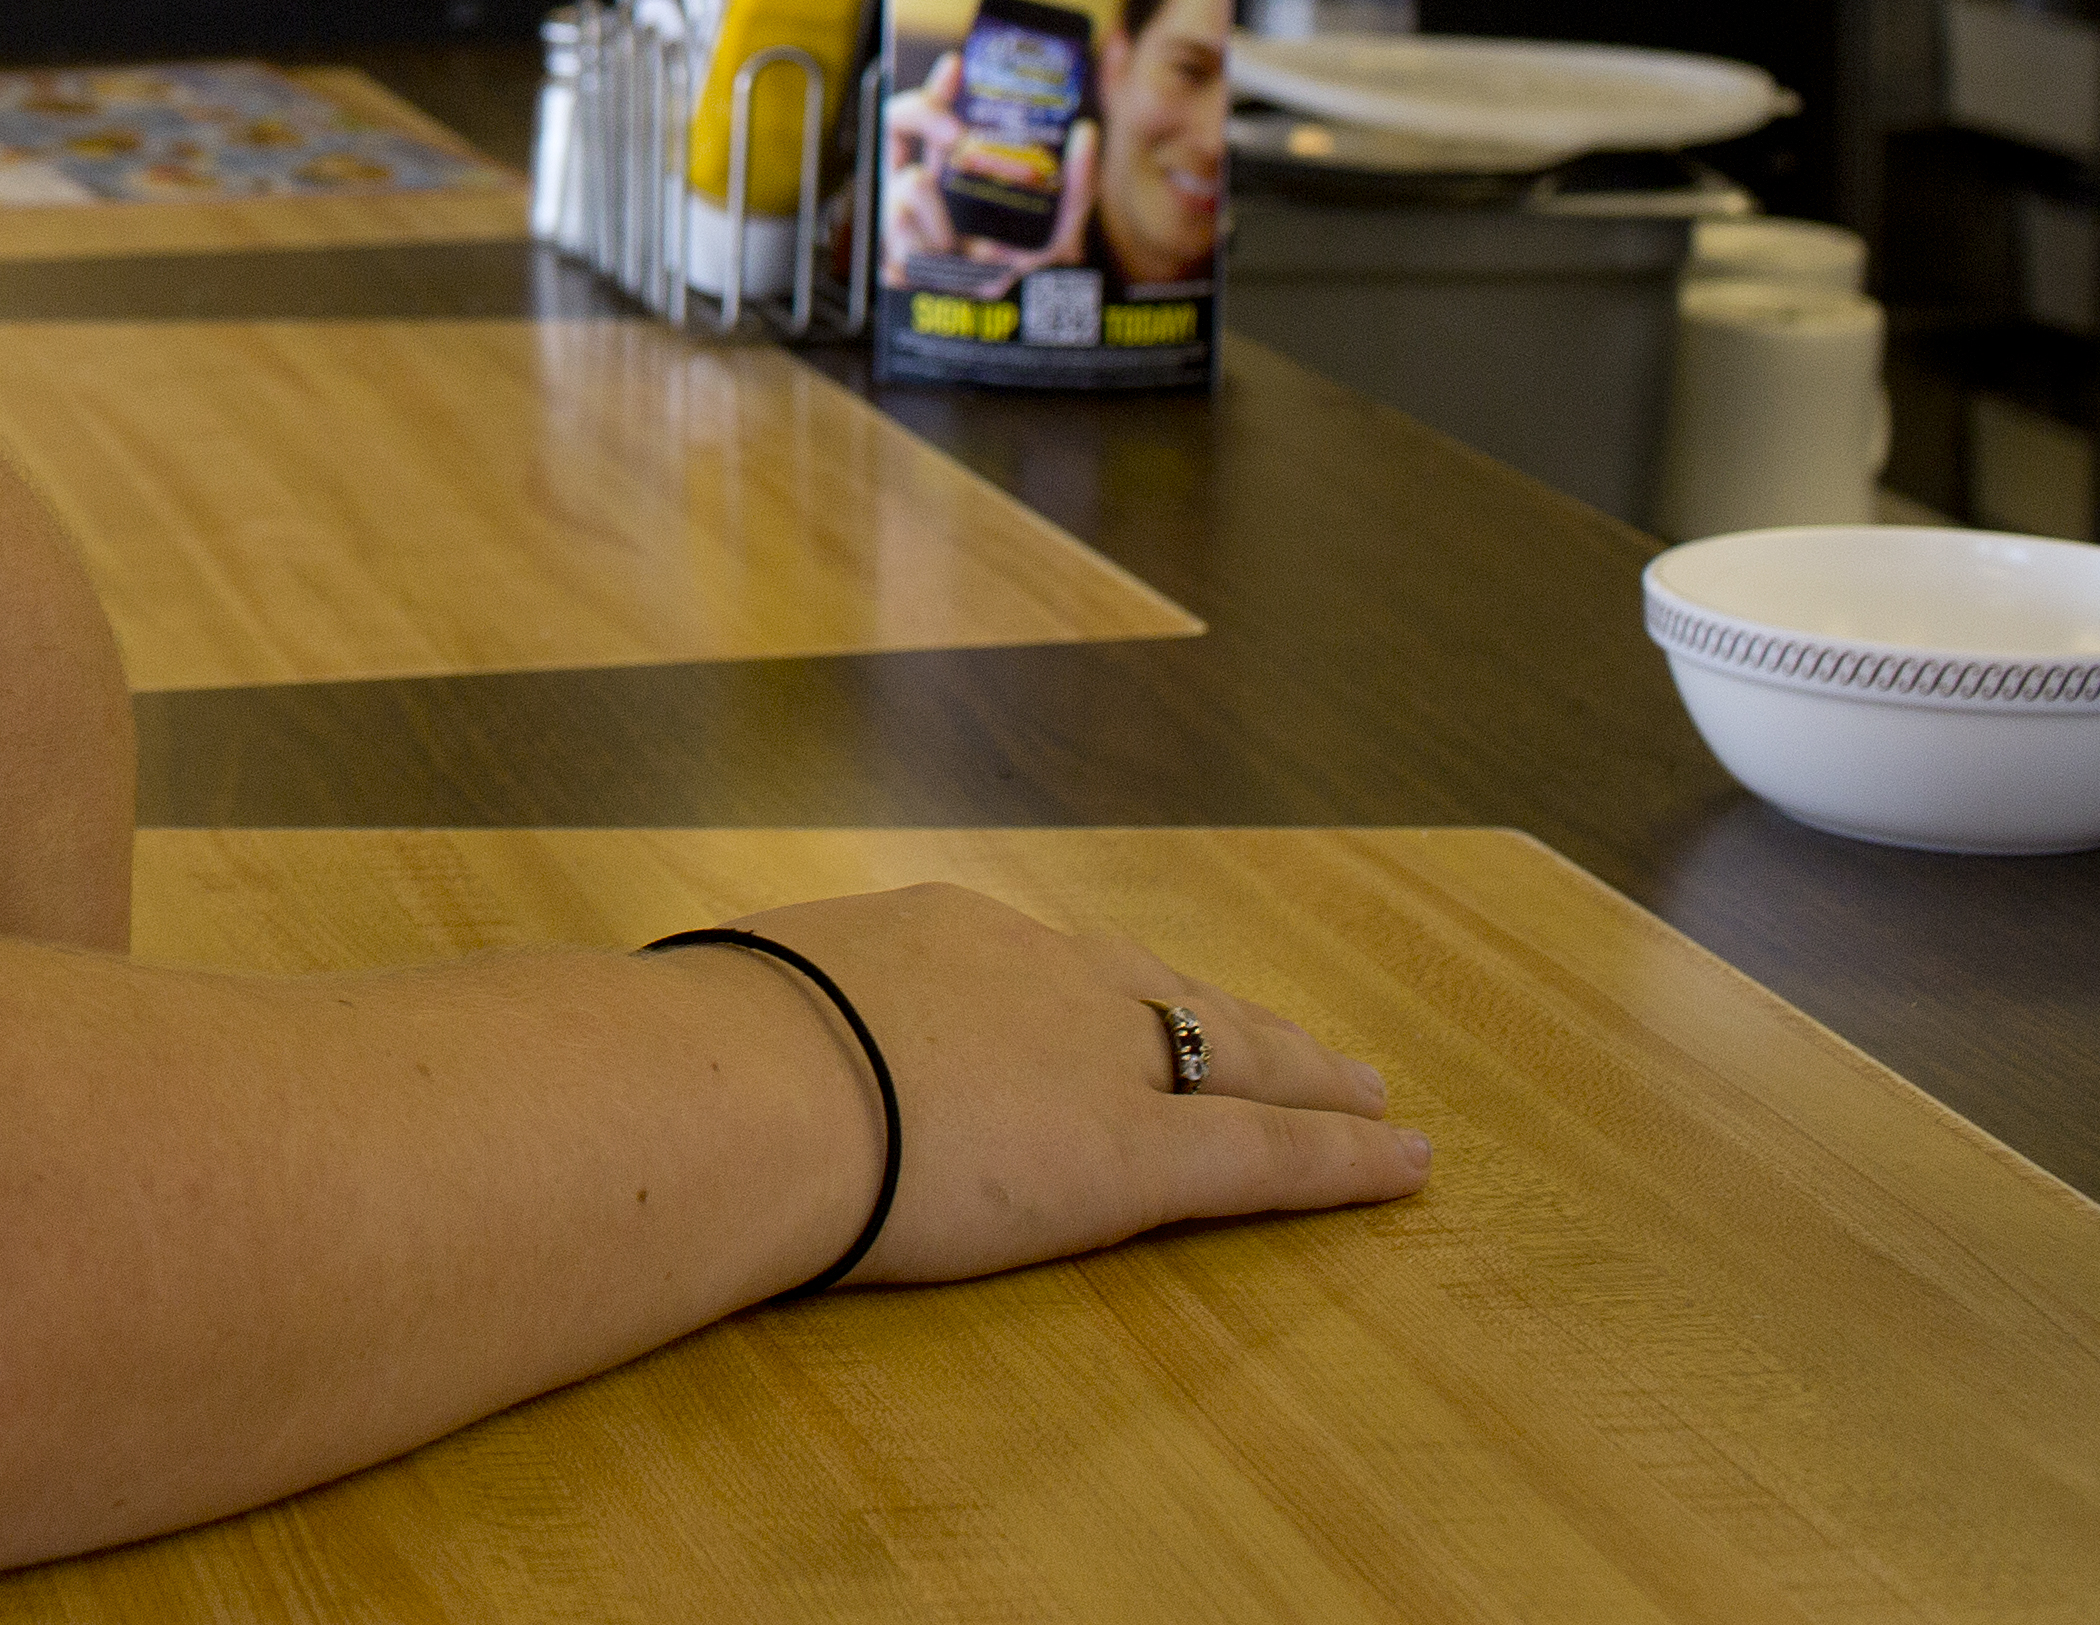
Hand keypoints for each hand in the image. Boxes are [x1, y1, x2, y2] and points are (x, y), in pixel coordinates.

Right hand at [685, 882, 1425, 1287]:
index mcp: (935, 938)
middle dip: (1238, 1021)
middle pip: (1165, 994)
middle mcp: (1036, 976)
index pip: (1052, 968)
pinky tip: (1402, 1161)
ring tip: (1365, 1096)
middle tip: (1306, 1045)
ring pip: (1234, 1055)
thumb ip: (758, 1026)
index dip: (1113, 992)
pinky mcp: (1136, 1154)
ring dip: (1306, 1075)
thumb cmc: (705, 1052)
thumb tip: (697, 1049)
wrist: (746, 1081)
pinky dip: (1341, 1157)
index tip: (1144, 1006)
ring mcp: (1094, 1057)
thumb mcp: (733, 1007)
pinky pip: (1263, 1151)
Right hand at [880, 62, 1095, 275]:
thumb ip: (1077, 183)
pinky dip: (930, 243)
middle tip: (959, 135)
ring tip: (963, 244)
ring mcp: (902, 209)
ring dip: (940, 214)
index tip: (958, 65)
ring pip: (906, 183)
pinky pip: (899, 230)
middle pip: (901, 117)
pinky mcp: (891, 247)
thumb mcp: (1062, 223)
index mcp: (959, 164)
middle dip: (927, 113)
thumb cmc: (1029, 265)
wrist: (1010, 320)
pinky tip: (945, 258)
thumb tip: (1084, 132)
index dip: (941, 82)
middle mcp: (924, 177)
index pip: (942, 108)